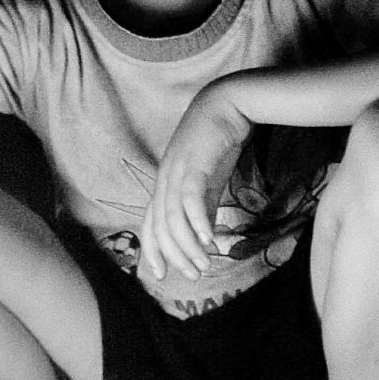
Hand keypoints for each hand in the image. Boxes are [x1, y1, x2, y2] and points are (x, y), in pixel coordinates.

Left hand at [143, 81, 252, 281]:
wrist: (227, 105)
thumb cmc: (218, 141)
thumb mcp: (209, 178)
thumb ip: (204, 203)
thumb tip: (206, 234)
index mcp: (166, 184)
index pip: (150, 224)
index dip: (154, 251)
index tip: (163, 275)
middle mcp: (165, 180)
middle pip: (161, 226)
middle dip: (175, 255)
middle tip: (195, 274)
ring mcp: (177, 172)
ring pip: (174, 217)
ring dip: (188, 245)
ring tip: (205, 263)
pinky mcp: (195, 164)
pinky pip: (192, 199)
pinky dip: (198, 222)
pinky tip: (209, 239)